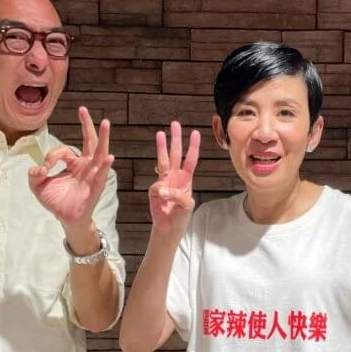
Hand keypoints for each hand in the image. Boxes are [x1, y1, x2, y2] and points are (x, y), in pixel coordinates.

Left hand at [29, 107, 113, 228]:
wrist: (65, 219)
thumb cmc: (56, 201)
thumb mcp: (38, 186)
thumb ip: (34, 174)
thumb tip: (39, 167)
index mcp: (74, 163)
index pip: (65, 150)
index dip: (52, 156)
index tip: (45, 168)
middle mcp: (86, 165)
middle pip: (89, 141)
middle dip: (87, 125)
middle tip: (83, 110)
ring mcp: (92, 174)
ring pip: (99, 153)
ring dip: (103, 138)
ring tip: (106, 123)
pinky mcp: (95, 187)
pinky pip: (101, 175)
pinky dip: (105, 166)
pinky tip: (109, 157)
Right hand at [150, 121, 199, 236]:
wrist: (169, 227)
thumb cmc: (181, 215)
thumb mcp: (187, 205)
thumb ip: (177, 195)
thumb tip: (161, 188)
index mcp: (186, 179)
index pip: (190, 160)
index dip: (193, 147)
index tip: (195, 133)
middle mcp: (175, 177)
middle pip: (176, 154)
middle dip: (176, 139)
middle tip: (175, 124)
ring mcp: (164, 181)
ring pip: (163, 160)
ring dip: (161, 147)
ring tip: (160, 133)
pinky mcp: (154, 190)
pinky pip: (156, 187)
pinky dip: (160, 192)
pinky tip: (161, 200)